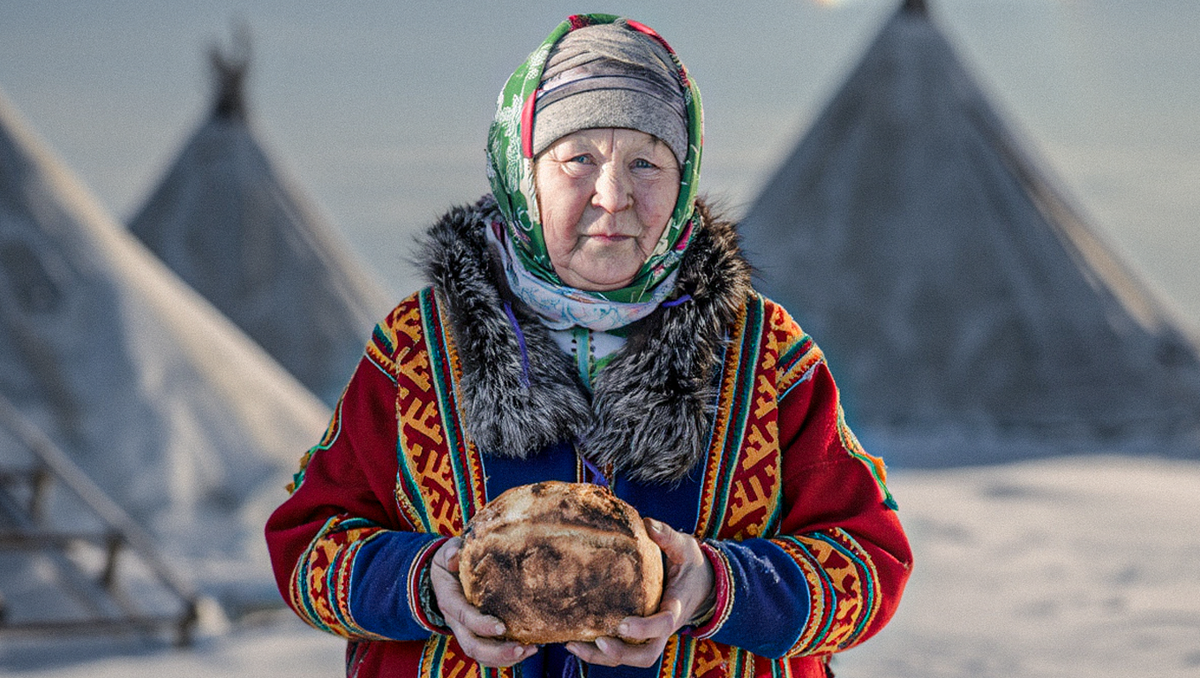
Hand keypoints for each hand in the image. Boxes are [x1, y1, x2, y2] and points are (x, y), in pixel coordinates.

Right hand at [429, 538, 536, 666]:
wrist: (443, 575)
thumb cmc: (450, 563)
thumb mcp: (446, 554)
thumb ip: (450, 552)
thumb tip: (455, 553)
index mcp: (450, 601)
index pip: (464, 617)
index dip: (481, 625)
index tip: (502, 627)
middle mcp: (456, 621)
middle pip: (472, 645)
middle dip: (496, 651)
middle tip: (521, 647)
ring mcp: (465, 631)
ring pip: (481, 654)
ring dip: (504, 658)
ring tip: (529, 650)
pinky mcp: (477, 635)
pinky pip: (489, 654)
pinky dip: (507, 656)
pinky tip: (529, 649)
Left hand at [565, 518, 714, 667]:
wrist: (704, 583)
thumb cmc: (690, 564)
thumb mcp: (684, 547)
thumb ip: (668, 537)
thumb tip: (648, 524)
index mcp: (675, 607)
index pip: (663, 624)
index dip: (643, 629)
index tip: (622, 624)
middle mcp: (664, 627)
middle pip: (646, 655)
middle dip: (620, 653)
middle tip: (596, 640)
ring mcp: (652, 634)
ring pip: (631, 657)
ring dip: (602, 656)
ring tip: (573, 645)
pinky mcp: (640, 634)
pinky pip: (622, 650)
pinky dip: (599, 651)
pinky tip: (574, 641)